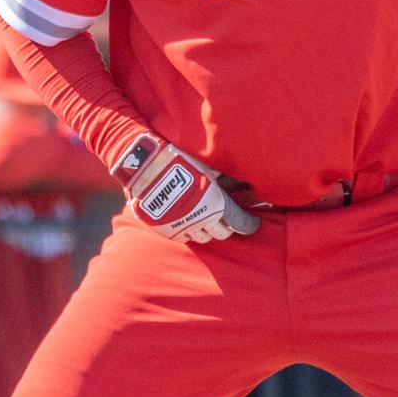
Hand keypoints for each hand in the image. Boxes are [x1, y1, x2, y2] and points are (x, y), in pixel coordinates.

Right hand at [118, 138, 257, 243]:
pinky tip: (189, 220)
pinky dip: (189, 231)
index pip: (239, 223)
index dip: (249, 224)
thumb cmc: (178, 158)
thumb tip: (237, 177)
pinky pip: (183, 237)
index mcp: (216, 204)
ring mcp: (182, 226)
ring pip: (203, 238)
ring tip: (207, 218)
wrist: (143, 165)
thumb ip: (221, 176)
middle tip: (228, 218)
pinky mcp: (166, 229)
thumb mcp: (205, 164)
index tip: (254, 223)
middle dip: (228, 226)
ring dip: (208, 229)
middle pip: (222, 234)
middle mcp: (201, 220)